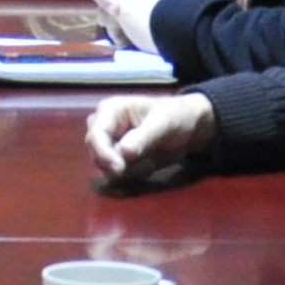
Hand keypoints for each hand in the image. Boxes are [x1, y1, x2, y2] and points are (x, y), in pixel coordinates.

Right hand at [88, 90, 216, 188]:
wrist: (189, 127)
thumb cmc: (175, 117)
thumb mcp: (162, 124)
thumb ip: (143, 137)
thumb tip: (123, 153)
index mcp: (111, 110)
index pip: (95, 135)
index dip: (103, 154)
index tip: (119, 170)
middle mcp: (104, 126)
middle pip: (96, 153)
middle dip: (119, 164)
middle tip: (146, 166)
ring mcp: (110, 142)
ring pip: (105, 166)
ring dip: (129, 170)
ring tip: (151, 161)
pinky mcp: (117, 157)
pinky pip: (117, 174)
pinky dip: (133, 174)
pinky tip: (149, 165)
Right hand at [90, 0, 175, 49]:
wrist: (179, 5)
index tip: (116, 11)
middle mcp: (116, 1)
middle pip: (101, 11)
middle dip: (110, 20)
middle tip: (123, 25)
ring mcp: (121, 16)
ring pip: (108, 26)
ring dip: (115, 32)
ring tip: (126, 39)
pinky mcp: (128, 30)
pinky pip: (119, 36)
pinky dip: (123, 40)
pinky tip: (132, 43)